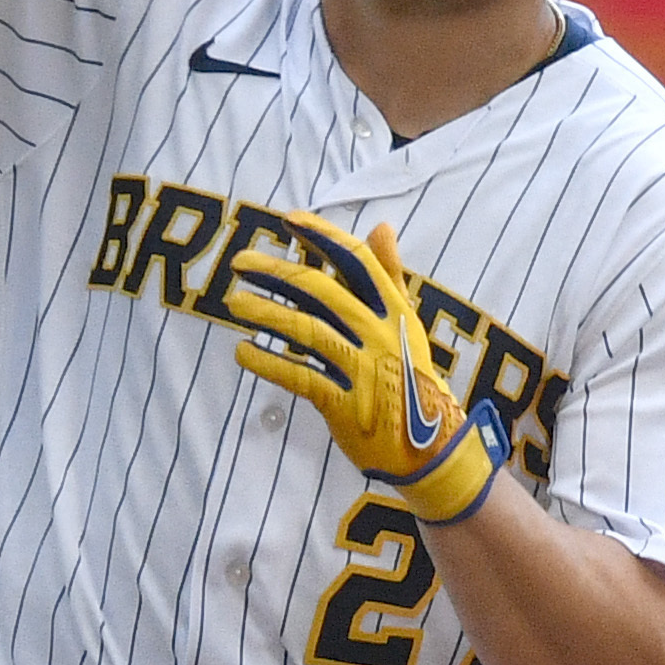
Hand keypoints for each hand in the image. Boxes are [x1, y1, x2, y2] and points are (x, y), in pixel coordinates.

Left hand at [225, 220, 499, 521]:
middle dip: (277, 272)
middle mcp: (380, 334)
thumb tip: (381, 225)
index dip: (321, 236)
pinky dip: (267, 362)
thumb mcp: (406, 323)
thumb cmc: (410, 376)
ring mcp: (362, 369)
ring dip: (265, 313)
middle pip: (321, 291)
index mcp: (394, 310)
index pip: (356, 260)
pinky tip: (241, 351)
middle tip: (240, 262)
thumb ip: (390, 275)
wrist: (430, 444)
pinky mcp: (344, 404)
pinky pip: (298, 376)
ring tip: (235, 302)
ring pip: (306, 331)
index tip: (288, 219)